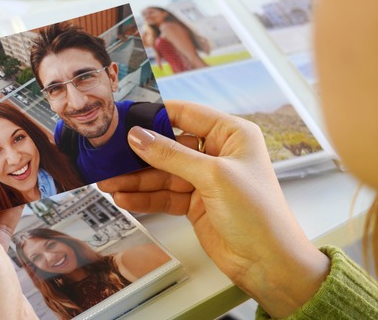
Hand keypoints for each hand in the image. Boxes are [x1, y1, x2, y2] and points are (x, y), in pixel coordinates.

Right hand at [98, 101, 329, 317]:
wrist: (268, 263)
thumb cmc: (259, 215)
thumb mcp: (213, 177)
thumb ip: (172, 156)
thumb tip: (139, 137)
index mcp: (232, 134)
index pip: (186, 114)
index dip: (155, 115)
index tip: (125, 118)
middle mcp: (218, 153)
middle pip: (169, 146)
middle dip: (139, 154)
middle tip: (109, 157)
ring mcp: (205, 179)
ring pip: (162, 173)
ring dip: (135, 179)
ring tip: (108, 183)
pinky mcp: (195, 203)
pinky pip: (164, 195)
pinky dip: (144, 197)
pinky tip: (124, 198)